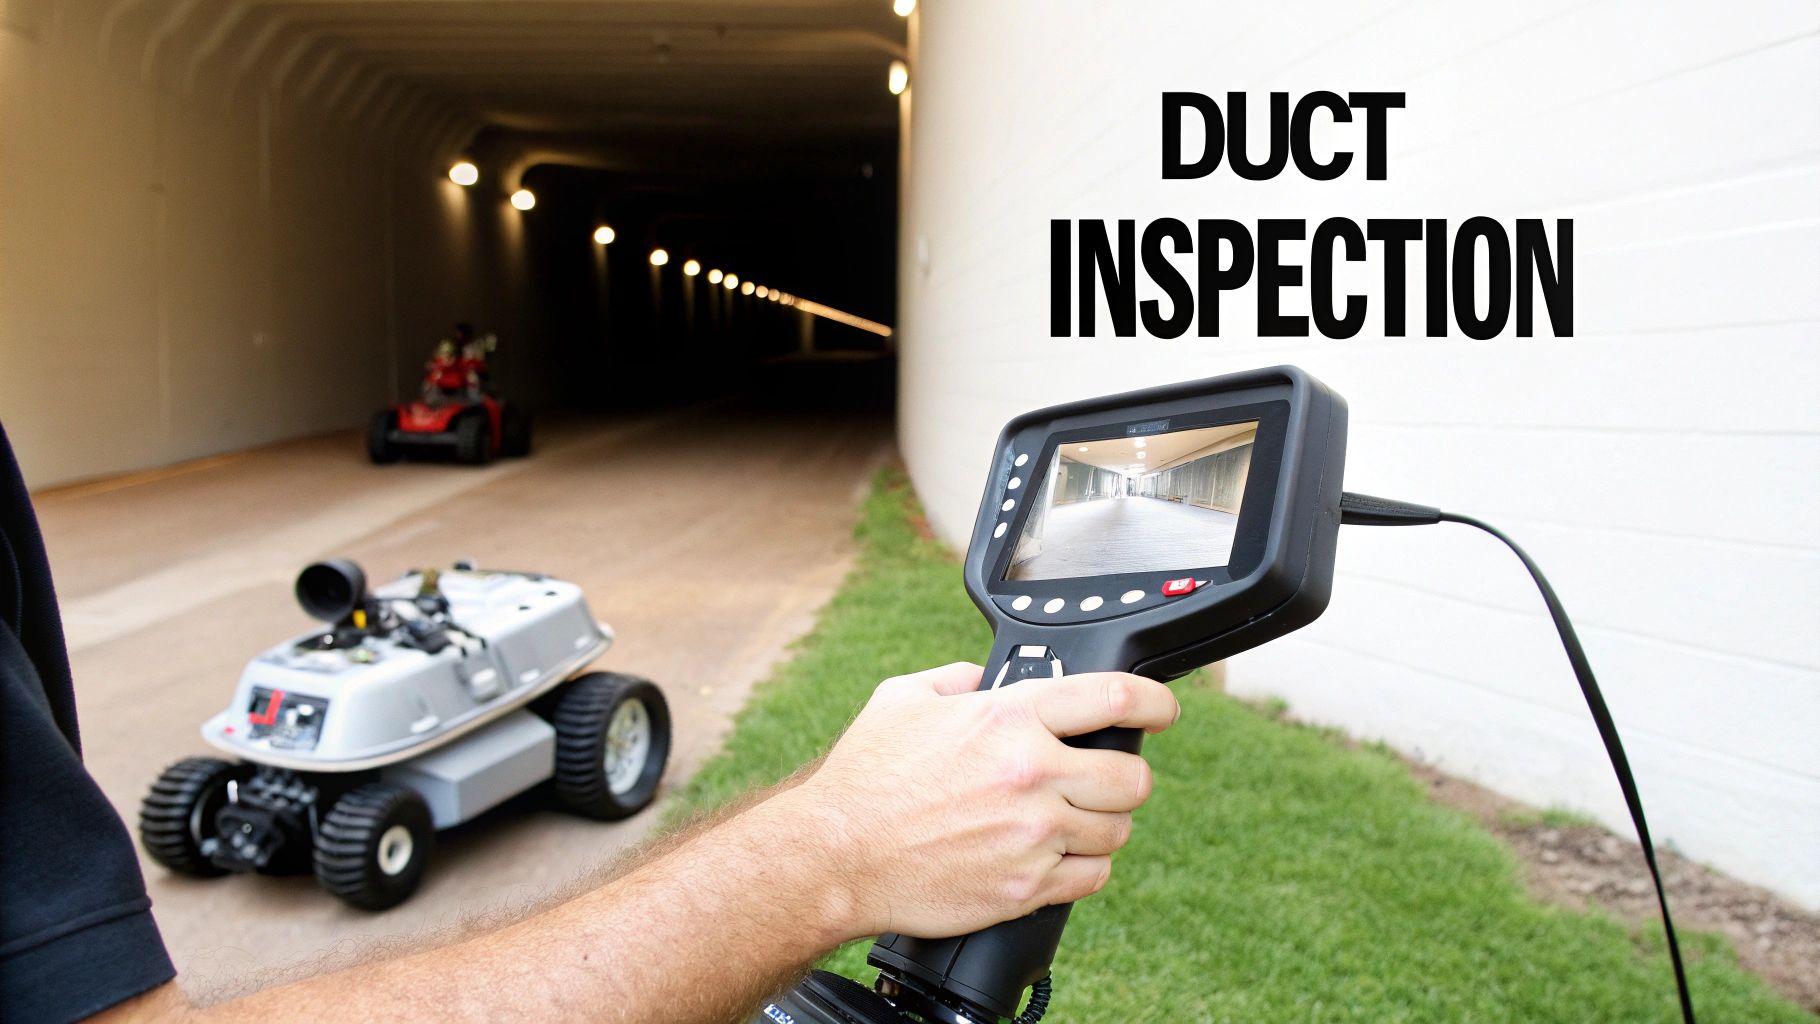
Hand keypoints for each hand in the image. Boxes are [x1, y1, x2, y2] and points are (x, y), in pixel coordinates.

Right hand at [776, 662, 1179, 941]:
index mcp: (1009, 718)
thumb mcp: (903, 699)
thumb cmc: (864, 780)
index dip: (1156, 701)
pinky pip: (1092, 879)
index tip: (1163, 709)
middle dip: (1125, 775)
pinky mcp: (1025, 888)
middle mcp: (1030, 773)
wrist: (835, 856)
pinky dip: (1083, 869)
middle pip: (1132, 775)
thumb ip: (957, 679)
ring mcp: (1033, 835)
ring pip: (1117, 830)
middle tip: (1105, 778)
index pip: (1115, 697)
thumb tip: (986, 677)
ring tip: (1071, 822)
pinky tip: (1055, 858)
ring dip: (1102, 825)